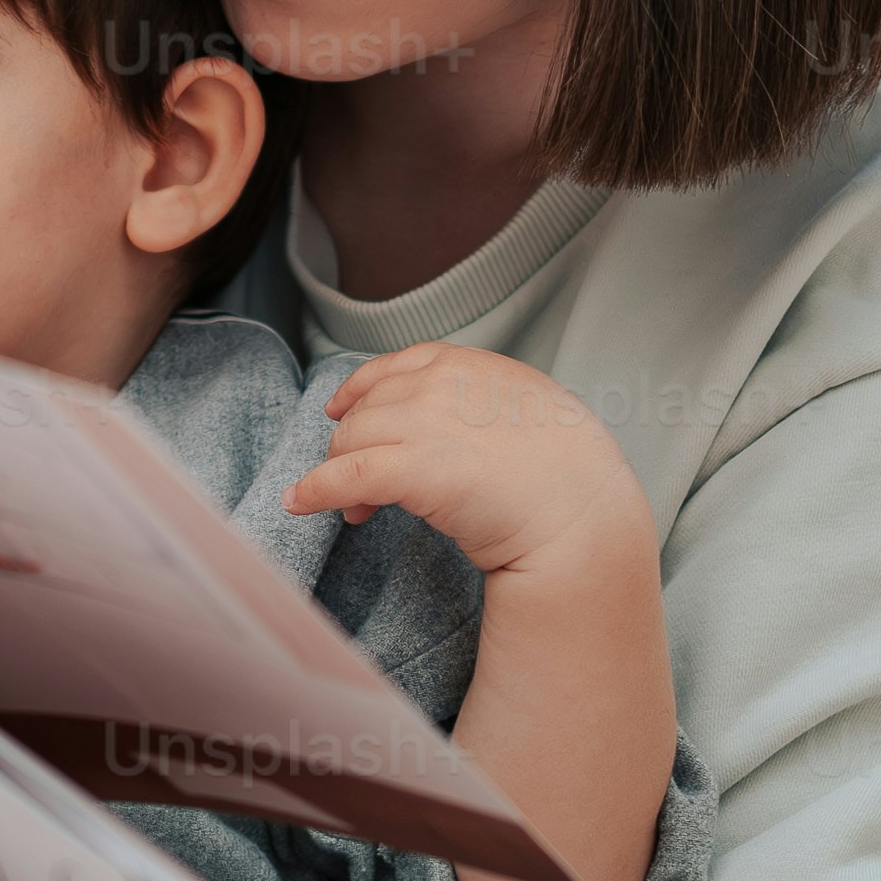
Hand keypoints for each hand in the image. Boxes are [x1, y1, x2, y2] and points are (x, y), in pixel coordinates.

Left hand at [287, 343, 656, 584]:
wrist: (580, 514)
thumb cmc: (567, 475)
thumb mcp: (530, 409)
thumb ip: (483, 401)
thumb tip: (446, 425)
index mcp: (468, 366)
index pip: (395, 367)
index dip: (361, 391)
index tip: (341, 411)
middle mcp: (439, 385)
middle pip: (365, 410)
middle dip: (353, 447)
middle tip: (359, 488)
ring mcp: (423, 423)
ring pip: (349, 441)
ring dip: (338, 473)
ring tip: (354, 512)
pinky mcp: (411, 469)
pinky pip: (343, 476)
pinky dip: (314, 490)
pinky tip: (300, 504)